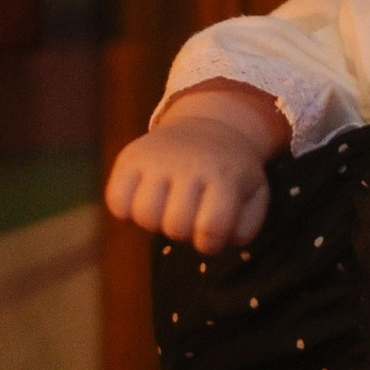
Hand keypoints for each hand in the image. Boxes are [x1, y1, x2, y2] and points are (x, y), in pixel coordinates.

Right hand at [106, 83, 288, 252]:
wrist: (208, 127)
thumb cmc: (230, 172)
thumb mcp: (253, 194)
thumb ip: (245, 226)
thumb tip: (218, 241)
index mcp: (225, 175)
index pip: (211, 228)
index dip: (209, 243)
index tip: (210, 234)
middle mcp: (190, 165)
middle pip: (175, 226)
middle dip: (182, 232)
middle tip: (188, 216)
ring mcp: (157, 159)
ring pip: (144, 215)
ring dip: (154, 222)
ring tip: (165, 208)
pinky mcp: (130, 157)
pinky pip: (115, 200)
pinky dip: (125, 209)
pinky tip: (142, 200)